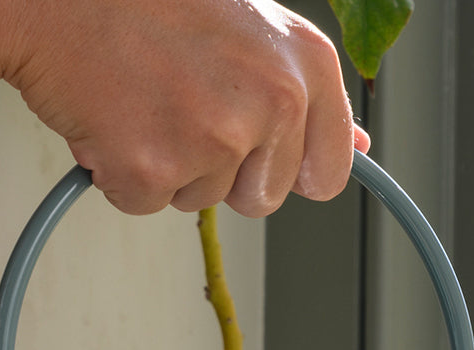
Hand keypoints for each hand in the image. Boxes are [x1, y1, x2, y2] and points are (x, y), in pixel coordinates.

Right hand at [3, 0, 370, 216]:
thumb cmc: (147, 5)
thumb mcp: (252, 31)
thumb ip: (304, 94)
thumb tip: (360, 148)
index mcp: (306, 65)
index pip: (328, 173)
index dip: (286, 171)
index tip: (255, 149)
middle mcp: (272, 102)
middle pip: (263, 198)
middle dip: (221, 169)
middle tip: (180, 100)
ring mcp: (215, 139)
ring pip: (204, 202)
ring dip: (170, 165)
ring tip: (145, 96)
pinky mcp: (155, 170)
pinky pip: (147, 205)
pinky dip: (122, 173)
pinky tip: (114, 114)